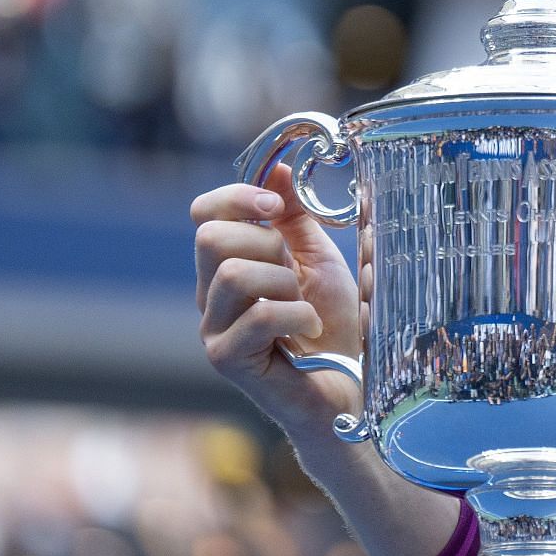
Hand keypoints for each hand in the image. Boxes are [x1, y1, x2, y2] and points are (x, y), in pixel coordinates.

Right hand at [191, 164, 360, 436]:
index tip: (276, 207)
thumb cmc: (337, 327)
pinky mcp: (227, 360)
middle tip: (296, 274)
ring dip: (283, 283)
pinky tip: (310, 329)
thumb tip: (278, 168)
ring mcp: (213, 330)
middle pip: (211, 238)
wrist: (351, 387)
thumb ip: (296, 216)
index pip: (203, 214)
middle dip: (267, 246)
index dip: (237, 198)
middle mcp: (210, 296)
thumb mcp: (321, 259)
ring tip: (304, 307)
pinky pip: (257, 316)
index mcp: (228, 265)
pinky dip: (297, 315)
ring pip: (231, 275)